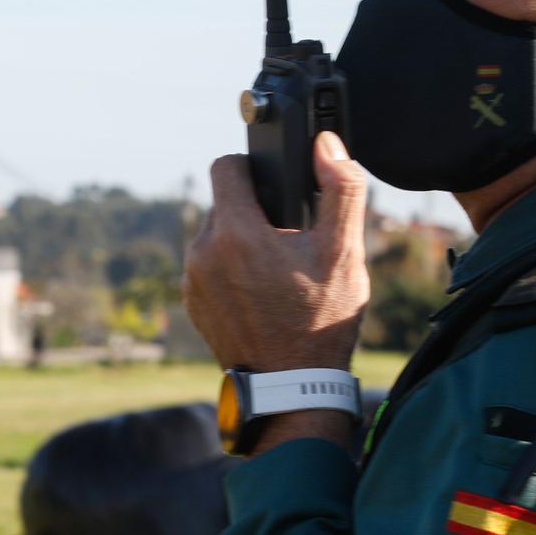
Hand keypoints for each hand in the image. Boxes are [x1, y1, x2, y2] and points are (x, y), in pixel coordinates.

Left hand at [183, 131, 370, 377]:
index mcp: (234, 232)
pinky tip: (262, 292)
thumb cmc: (319, 324)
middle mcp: (202, 252)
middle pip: (224, 203)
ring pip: (217, 236)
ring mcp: (192, 280)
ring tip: (279, 269)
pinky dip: (231, 270)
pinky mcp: (192, 303)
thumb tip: (326, 145)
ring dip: (243, 241)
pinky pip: (209, 267)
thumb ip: (340, 189)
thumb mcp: (343, 253)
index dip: (254, 166)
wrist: (290, 389)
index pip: (226, 166)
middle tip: (289, 238)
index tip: (276, 186)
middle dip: (255, 211)